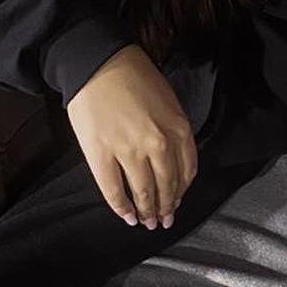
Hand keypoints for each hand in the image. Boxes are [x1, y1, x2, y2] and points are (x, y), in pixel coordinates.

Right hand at [66, 45, 196, 229]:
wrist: (99, 63)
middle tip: (163, 220)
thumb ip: (174, 132)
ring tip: (146, 223)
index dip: (182, 192)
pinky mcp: (101, 155)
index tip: (177, 201)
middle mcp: (158, 144)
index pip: (186, 172)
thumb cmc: (135, 77)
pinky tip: (126, 216)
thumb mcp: (169, 102)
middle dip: (166, 208)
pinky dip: (121, 208)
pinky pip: (114, 191)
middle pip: (167, 187)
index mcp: (178, 129)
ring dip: (146, 212)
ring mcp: (129, 152)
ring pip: (143, 193)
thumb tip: (172, 163)